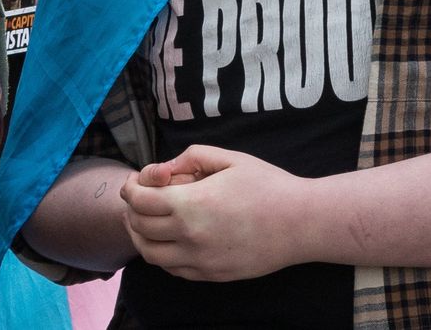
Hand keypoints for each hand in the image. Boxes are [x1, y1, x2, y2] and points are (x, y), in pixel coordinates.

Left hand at [121, 147, 309, 280]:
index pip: (140, 200)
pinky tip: (171, 240)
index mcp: (191, 203)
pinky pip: (171, 268)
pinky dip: (162, 254)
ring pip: (150, 253)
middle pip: (140, 226)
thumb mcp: (233, 158)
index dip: (131, 188)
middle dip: (132, 209)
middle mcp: (187, 235)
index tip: (134, 182)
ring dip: (140, 236)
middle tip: (139, 198)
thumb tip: (167, 167)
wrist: (300, 222)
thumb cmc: (269, 186)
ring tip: (146, 222)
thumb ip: (194, 156)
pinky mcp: (208, 274)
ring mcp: (196, 259)